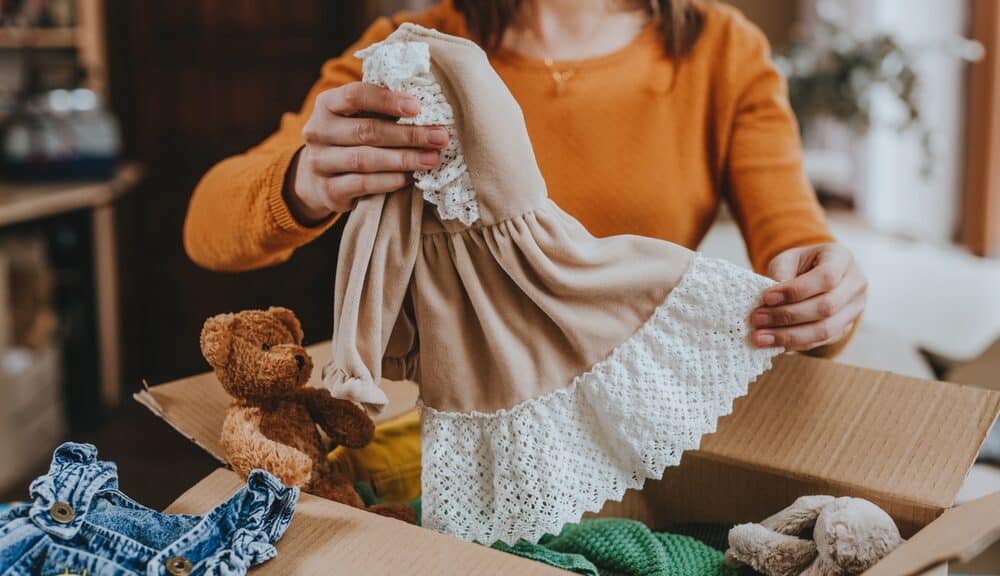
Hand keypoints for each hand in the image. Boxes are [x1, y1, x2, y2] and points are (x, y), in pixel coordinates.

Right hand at [285, 82, 450, 223]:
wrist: (321, 177)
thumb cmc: (351, 137)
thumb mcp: (359, 116)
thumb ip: (383, 108)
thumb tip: (429, 107)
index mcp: (326, 104)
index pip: (355, 95)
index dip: (387, 100)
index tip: (418, 108)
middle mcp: (318, 131)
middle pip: (366, 131)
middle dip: (408, 134)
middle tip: (439, 137)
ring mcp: (320, 163)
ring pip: (365, 159)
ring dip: (403, 159)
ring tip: (431, 159)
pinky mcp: (329, 190)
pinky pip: (363, 184)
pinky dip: (390, 181)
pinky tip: (411, 177)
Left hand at [751, 244, 866, 350]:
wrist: (816, 274)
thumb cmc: (800, 264)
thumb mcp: (788, 259)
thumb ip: (781, 273)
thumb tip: (770, 300)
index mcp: (842, 259)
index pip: (826, 277)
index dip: (796, 290)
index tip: (767, 297)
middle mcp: (855, 284)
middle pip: (826, 307)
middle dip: (788, 316)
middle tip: (757, 319)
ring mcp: (854, 309)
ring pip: (825, 330)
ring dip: (789, 336)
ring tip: (760, 337)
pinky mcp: (845, 328)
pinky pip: (821, 341)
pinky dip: (795, 344)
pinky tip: (773, 344)